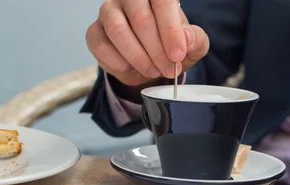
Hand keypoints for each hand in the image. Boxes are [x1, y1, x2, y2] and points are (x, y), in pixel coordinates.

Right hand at [86, 0, 209, 85]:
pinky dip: (120, 63)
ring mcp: (109, 12)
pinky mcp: (94, 32)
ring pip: (118, 30)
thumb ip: (194, 39)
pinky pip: (102, 46)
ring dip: (139, 57)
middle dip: (157, 50)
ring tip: (154, 71)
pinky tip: (133, 69)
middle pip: (140, 18)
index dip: (170, 29)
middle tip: (169, 69)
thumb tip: (187, 38)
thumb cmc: (172, 47)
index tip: (178, 55)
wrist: (151, 64)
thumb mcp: (192, 45)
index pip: (162, 1)